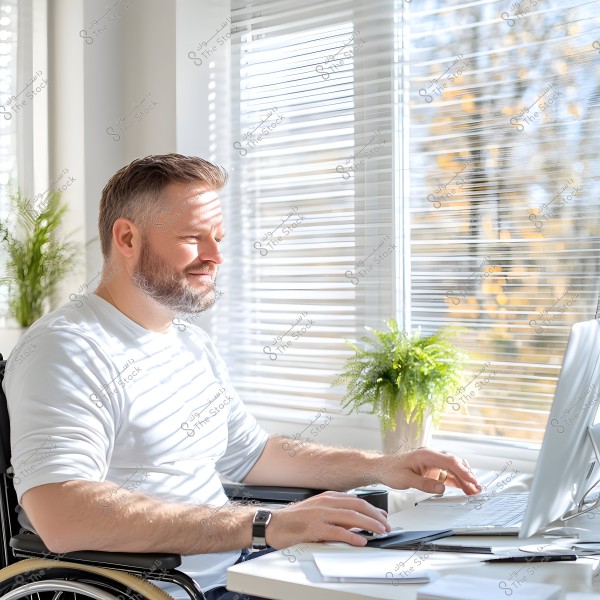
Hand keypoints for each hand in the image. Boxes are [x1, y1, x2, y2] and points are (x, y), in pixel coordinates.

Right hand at [265, 491, 389, 548]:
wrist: (273, 524)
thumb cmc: (295, 519)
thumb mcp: (319, 510)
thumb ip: (337, 513)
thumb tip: (356, 521)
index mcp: (328, 497)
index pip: (357, 500)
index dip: (373, 509)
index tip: (383, 517)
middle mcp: (326, 502)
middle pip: (358, 506)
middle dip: (376, 516)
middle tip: (387, 526)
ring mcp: (321, 514)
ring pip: (352, 517)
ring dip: (370, 524)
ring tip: (380, 532)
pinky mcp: (315, 528)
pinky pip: (338, 532)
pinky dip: (352, 536)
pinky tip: (361, 541)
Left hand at [379, 447, 480, 495]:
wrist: (382, 468)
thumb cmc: (391, 470)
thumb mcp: (405, 479)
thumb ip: (424, 484)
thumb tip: (441, 488)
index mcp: (426, 455)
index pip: (449, 461)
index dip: (462, 471)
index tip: (472, 481)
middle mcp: (431, 456)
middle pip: (454, 464)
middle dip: (467, 476)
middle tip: (477, 488)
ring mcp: (432, 463)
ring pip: (453, 469)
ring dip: (464, 479)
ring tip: (474, 490)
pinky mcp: (432, 470)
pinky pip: (447, 474)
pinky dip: (456, 481)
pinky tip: (464, 488)